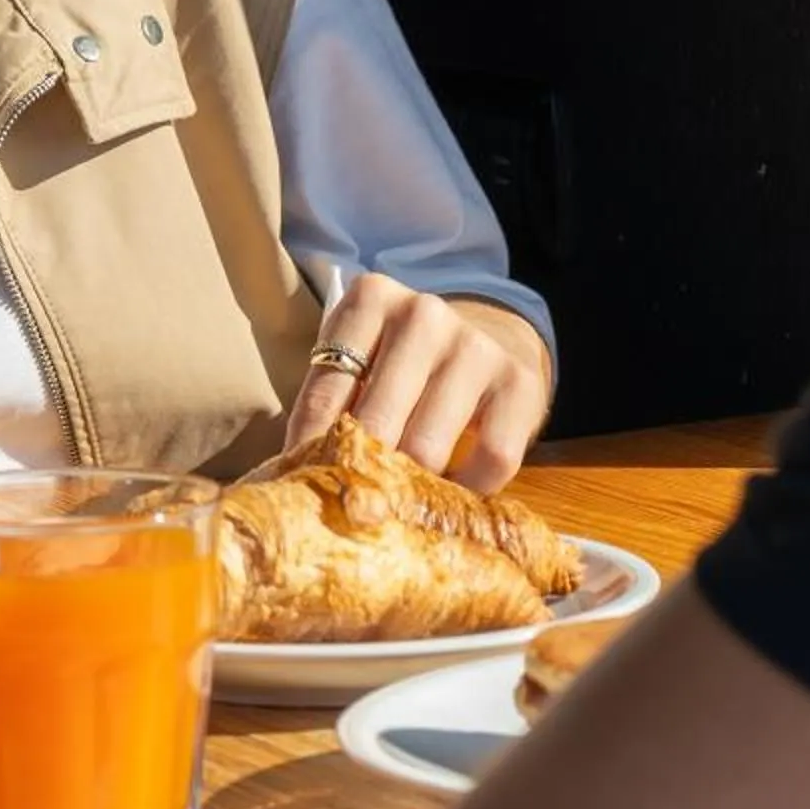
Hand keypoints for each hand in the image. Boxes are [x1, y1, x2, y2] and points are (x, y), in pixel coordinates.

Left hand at [284, 274, 553, 491]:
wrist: (487, 339)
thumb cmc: (402, 363)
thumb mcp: (358, 361)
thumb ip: (328, 405)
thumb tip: (290, 474)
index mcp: (371, 298)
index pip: (325, 392)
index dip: (310, 450)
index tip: (304, 489)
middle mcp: (424, 314)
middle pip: (376, 422)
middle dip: (363, 474)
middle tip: (354, 509)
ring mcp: (475, 346)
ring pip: (429, 447)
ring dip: (411, 489)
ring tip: (397, 507)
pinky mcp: (519, 383)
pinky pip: (491, 458)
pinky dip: (468, 489)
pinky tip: (451, 493)